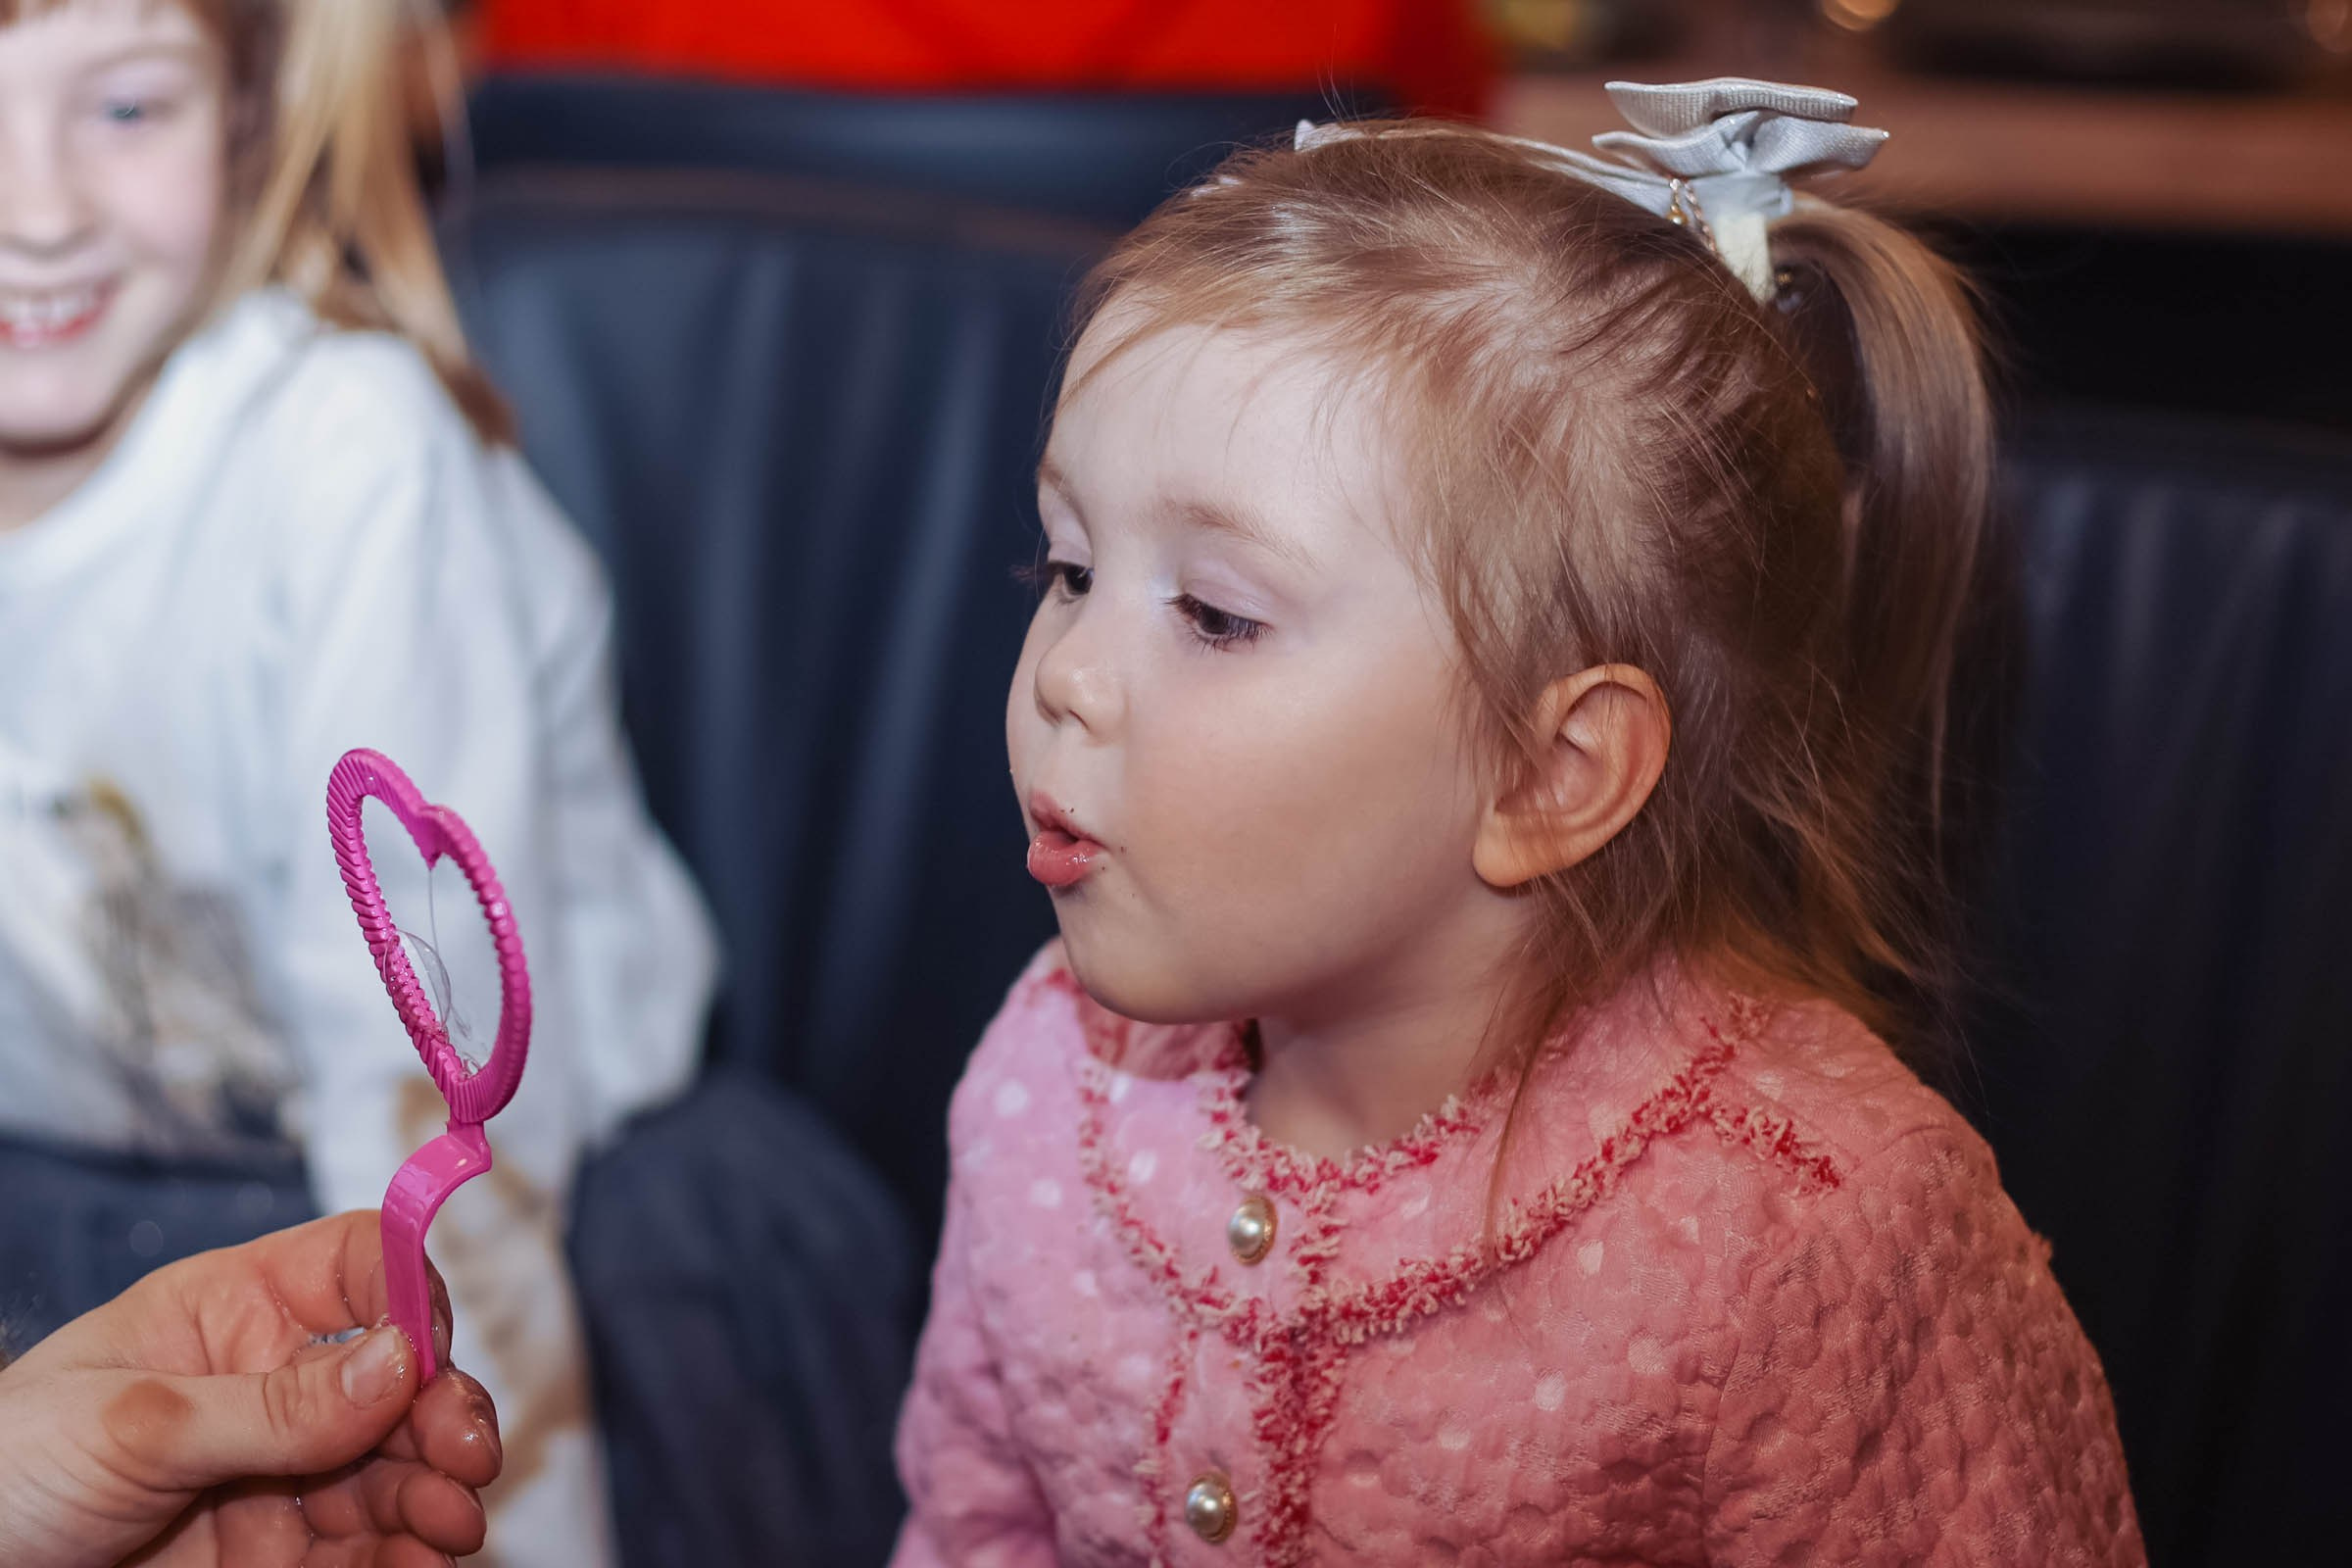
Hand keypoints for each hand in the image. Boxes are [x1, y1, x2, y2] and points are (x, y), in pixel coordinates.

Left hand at [0, 1210, 502, 1567]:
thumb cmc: (2, 1468)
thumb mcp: (130, 1424)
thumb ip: (271, 1403)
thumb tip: (404, 1359)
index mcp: (234, 1312)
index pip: (358, 1269)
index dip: (411, 1297)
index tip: (431, 1354)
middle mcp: (274, 1384)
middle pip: (399, 1378)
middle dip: (444, 1414)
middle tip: (467, 1460)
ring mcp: (279, 1473)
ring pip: (395, 1469)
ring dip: (437, 1493)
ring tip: (453, 1528)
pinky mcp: (275, 1554)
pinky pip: (362, 1550)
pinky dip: (404, 1557)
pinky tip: (421, 1564)